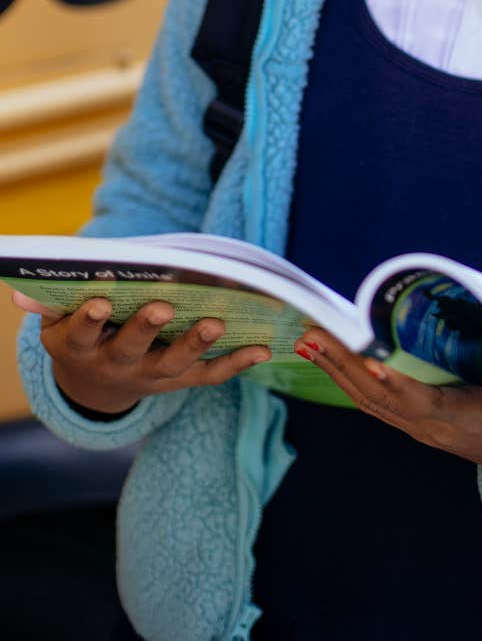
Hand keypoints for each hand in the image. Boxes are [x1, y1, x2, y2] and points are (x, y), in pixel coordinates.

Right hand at [11, 289, 270, 414]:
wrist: (97, 384)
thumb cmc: (81, 332)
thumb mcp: (56, 322)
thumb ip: (48, 304)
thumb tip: (21, 292)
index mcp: (81, 347)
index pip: (82, 333)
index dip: (89, 319)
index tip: (100, 299)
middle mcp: (116, 365)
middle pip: (131, 350)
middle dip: (145, 328)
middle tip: (160, 307)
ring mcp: (151, 376)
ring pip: (174, 364)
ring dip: (195, 344)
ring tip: (216, 322)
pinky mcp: (180, 381)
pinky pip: (210, 376)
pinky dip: (236, 364)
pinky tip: (261, 349)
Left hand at [292, 328, 481, 492]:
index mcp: (469, 418)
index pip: (425, 403)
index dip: (397, 384)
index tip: (371, 362)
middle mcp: (435, 428)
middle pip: (381, 398)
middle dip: (344, 365)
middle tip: (312, 334)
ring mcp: (422, 430)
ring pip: (370, 401)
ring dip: (336, 370)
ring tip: (307, 341)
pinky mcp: (416, 424)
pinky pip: (376, 402)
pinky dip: (349, 377)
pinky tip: (330, 358)